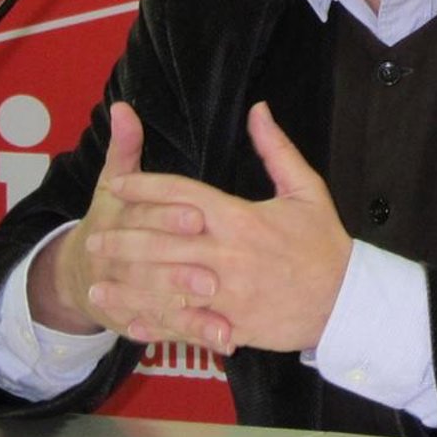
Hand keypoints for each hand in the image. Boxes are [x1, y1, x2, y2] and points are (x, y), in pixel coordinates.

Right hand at [27, 101, 209, 336]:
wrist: (74, 275)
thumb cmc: (107, 219)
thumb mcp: (111, 182)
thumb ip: (124, 148)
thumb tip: (123, 108)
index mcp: (120, 219)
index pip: (144, 215)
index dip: (169, 214)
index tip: (198, 216)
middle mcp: (121, 260)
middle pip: (150, 267)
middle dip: (180, 272)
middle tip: (215, 278)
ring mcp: (127, 296)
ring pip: (158, 306)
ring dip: (189, 315)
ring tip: (224, 323)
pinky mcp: (135, 321)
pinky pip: (164, 332)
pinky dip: (190, 337)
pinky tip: (222, 341)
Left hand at [84, 101, 352, 356]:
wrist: (344, 300)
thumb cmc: (323, 242)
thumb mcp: (306, 189)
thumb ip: (276, 149)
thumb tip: (258, 110)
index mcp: (240, 218)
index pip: (182, 195)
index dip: (146, 187)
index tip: (118, 185)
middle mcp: (227, 254)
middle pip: (162, 243)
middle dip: (124, 239)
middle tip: (93, 237)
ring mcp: (226, 294)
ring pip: (164, 288)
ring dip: (128, 286)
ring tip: (96, 283)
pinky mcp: (230, 325)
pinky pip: (183, 326)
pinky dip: (154, 325)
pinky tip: (128, 322)